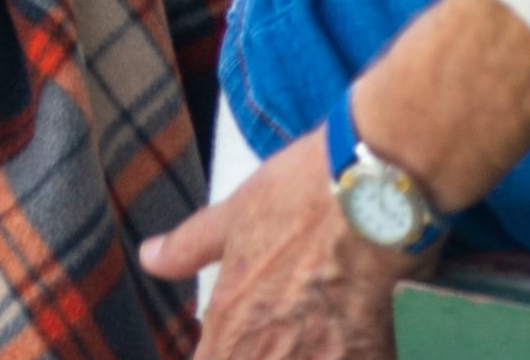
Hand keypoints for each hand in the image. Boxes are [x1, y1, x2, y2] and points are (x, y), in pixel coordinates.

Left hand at [139, 129, 410, 359]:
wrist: (380, 186)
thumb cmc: (305, 190)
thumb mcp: (237, 210)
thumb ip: (189, 246)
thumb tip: (149, 257)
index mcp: (229, 325)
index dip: (219, 351)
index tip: (230, 339)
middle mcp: (266, 353)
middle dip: (268, 350)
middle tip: (286, 325)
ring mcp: (319, 359)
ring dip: (307, 351)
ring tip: (320, 332)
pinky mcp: (368, 356)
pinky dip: (350, 353)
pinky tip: (357, 335)